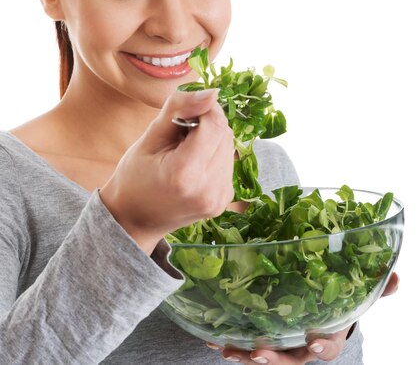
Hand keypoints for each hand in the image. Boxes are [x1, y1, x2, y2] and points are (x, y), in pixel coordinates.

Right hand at [100, 88, 234, 252]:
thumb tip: (212, 92)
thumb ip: (179, 109)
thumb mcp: (149, 137)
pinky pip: (227, 162)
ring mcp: (218, 198)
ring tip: (184, 149)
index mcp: (185, 173)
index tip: (184, 111)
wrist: (134, 219)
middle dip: (207, 122)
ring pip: (229, 146)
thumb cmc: (134, 177)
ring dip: (212, 138)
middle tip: (180, 132)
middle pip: (224, 133)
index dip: (203, 109)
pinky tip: (193, 162)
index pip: (214, 123)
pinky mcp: (223, 200)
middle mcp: (208, 188)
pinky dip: (214, 154)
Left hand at [207, 272, 399, 362]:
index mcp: (325, 335)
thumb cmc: (337, 303)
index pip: (327, 346)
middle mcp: (301, 346)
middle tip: (257, 354)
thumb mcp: (356, 296)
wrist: (319, 312)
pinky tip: (211, 337)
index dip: (322, 346)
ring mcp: (280, 343)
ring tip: (226, 350)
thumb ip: (375, 288)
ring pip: (263, 354)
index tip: (313, 342)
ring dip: (244, 354)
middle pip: (288, 359)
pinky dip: (230, 340)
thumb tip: (396, 278)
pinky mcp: (262, 335)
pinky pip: (245, 342)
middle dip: (272, 358)